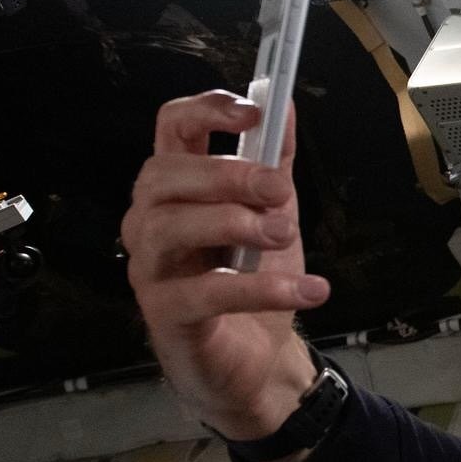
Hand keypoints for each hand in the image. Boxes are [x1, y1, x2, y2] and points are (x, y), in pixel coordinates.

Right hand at [122, 91, 328, 439]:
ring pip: (169, 226)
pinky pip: (204, 293)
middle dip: (227, 174)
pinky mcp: (167, 315)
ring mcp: (151, 269)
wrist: (258, 359)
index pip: (170, 129)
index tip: (255, 113)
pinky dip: (262, 289)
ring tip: (285, 235)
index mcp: (177, 188)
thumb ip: (276, 161)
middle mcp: (150, 221)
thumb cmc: (253, 279)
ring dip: (236, 223)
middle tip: (279, 191)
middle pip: (164, 174)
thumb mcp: (273, 212)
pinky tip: (310, 290)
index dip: (206, 110)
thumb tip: (283, 103)